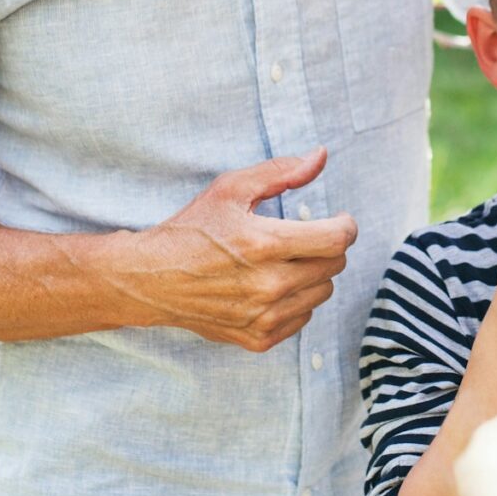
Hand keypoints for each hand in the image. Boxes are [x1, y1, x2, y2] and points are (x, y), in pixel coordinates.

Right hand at [134, 148, 357, 350]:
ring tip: (284, 261)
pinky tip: (272, 286)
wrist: (151, 279)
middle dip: (326, 246)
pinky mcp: (258, 338)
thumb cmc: (191, 230)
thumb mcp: (230, 189)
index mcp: (264, 244)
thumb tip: (321, 156)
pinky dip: (296, 301)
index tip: (339, 220)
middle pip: (334, 266)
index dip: (346, 226)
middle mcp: (268, 285)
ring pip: (322, 292)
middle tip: (303, 237)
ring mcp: (264, 316)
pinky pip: (303, 319)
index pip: (336, 240)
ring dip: (313, 274)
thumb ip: (281, 172)